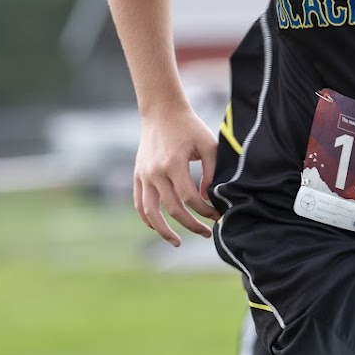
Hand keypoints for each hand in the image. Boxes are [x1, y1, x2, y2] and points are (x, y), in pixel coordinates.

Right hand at [133, 108, 219, 245]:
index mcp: (173, 163)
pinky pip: (139, 204)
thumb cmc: (190, 128)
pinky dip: (148, 219)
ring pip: (150, 212)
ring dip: (164, 231)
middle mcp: (155, 172)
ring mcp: (143, 175)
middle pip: (172, 209)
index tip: (217, 215)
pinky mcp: (138, 175)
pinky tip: (160, 228)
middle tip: (207, 234)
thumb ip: (211, 173)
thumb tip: (208, 200)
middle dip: (191, 225)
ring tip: (177, 242)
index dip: (205, 211)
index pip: (190, 198)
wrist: (162, 112)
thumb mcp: (208, 145)